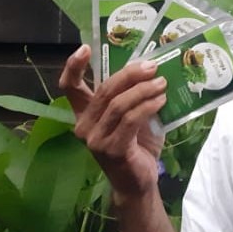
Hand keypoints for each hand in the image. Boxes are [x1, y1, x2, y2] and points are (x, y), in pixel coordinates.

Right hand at [58, 44, 167, 198]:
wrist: (139, 182)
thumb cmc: (136, 147)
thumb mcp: (133, 118)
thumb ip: (133, 98)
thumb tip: (151, 71)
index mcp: (85, 115)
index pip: (70, 88)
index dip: (73, 66)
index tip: (85, 48)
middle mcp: (84, 126)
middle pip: (104, 90)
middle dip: (129, 74)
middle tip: (152, 66)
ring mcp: (96, 139)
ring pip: (119, 104)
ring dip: (143, 90)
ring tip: (162, 83)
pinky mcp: (111, 148)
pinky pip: (130, 119)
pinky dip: (147, 106)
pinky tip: (161, 100)